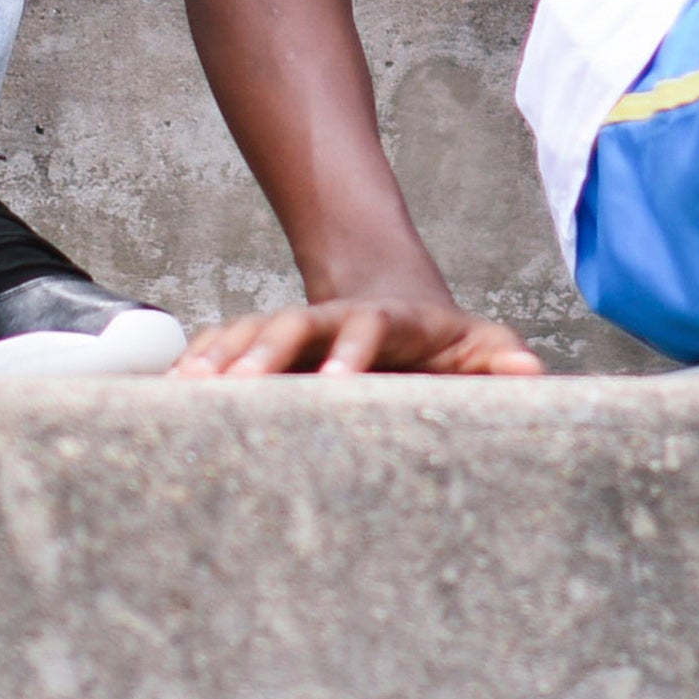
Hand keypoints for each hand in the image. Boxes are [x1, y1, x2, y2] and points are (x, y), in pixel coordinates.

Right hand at [173, 293, 542, 378]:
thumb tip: (533, 370)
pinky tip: (165, 396)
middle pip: (293, 325)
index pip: (366, 328)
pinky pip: (222, 349)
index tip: (338, 382)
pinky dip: (196, 366)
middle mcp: (330, 320)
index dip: (351, 352)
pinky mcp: (263, 347)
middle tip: (238, 389)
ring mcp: (293, 329)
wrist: (391, 301)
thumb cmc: (438, 342)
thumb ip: (500, 358)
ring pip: (249, 333)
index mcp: (384, 323)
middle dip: (265, 354)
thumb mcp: (476, 345)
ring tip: (186, 390)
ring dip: (220, 358)